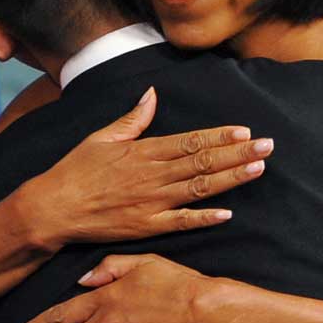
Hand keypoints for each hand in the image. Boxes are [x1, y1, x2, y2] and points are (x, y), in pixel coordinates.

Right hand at [19, 87, 271, 251]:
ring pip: (199, 189)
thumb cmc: (75, 171)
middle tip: (268, 146)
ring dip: (231, 179)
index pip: (190, 141)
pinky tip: (228, 213)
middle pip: (203, 162)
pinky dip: (204, 218)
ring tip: (258, 169)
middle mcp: (152, 175)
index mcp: (143, 151)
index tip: (244, 130)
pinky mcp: (147, 227)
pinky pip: (181, 222)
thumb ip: (133, 118)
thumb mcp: (101, 137)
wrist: (54, 209)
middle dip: (237, 153)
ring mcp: (151, 203)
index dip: (219, 136)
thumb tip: (152, 94)